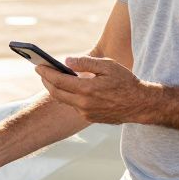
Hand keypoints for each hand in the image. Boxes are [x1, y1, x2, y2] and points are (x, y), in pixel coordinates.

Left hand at [36, 56, 162, 124]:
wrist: (140, 104)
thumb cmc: (126, 81)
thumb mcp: (108, 66)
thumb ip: (86, 63)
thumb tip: (66, 61)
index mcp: (87, 89)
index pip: (58, 81)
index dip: (46, 73)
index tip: (38, 66)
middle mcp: (84, 104)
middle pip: (56, 93)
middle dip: (46, 81)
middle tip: (41, 71)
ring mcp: (86, 113)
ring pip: (64, 101)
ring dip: (56, 89)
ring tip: (52, 78)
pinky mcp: (90, 118)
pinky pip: (74, 106)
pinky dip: (68, 96)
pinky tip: (69, 88)